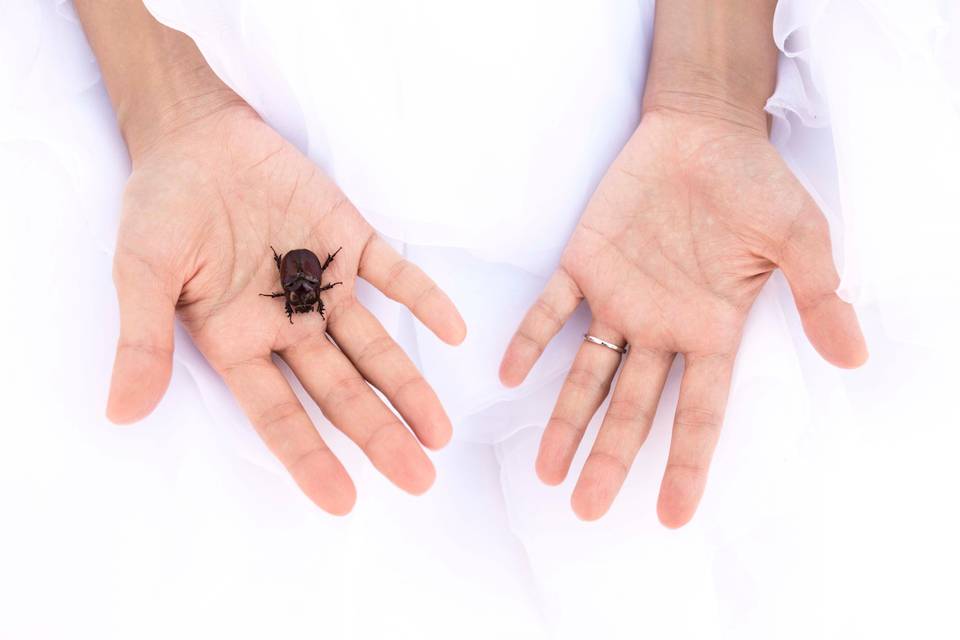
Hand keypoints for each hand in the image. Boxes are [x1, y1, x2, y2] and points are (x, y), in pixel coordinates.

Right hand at [107, 101, 465, 514]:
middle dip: (377, 434)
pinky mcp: (351, 241)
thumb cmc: (161, 207)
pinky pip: (393, 275)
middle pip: (339, 390)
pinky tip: (454, 331)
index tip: (344, 501)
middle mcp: (288, 325)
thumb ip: (141, 338)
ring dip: (406, 384)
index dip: (309, 457)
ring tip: (440, 431)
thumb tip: (122, 412)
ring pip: (373, 345)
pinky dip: (423, 297)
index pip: (278, 413)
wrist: (195, 135)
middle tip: (419, 480)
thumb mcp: (141, 272)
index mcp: (237, 341)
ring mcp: (325, 285)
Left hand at [499, 109, 866, 526]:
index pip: (698, 412)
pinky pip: (551, 310)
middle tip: (587, 510)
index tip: (671, 515)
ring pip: (587, 373)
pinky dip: (531, 340)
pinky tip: (510, 376)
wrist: (702, 130)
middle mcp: (660, 326)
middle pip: (632, 408)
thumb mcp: (799, 240)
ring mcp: (618, 298)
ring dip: (566, 419)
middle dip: (611, 458)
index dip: (685, 464)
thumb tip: (854, 356)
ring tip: (547, 470)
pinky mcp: (584, 263)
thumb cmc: (753, 184)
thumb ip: (818, 298)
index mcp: (711, 329)